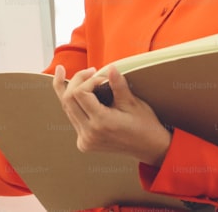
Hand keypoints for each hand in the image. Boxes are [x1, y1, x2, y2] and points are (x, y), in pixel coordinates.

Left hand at [52, 65, 171, 165]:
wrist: (150, 148)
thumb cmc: (145, 126)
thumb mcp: (133, 103)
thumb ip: (118, 85)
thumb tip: (110, 68)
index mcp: (101, 123)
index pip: (80, 93)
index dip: (88, 81)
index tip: (102, 79)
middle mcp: (89, 134)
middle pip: (67, 100)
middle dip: (76, 81)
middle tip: (89, 71)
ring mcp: (85, 140)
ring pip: (67, 109)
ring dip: (72, 90)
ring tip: (81, 77)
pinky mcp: (84, 143)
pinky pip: (72, 118)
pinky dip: (74, 104)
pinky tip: (77, 92)